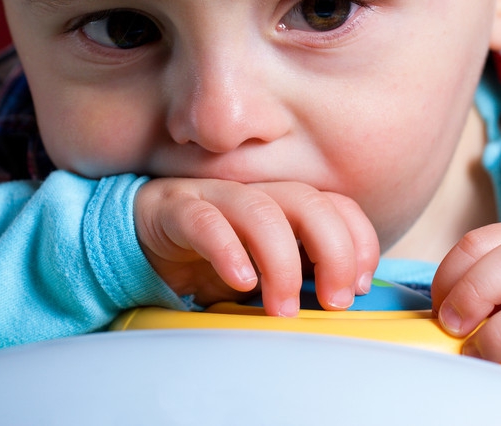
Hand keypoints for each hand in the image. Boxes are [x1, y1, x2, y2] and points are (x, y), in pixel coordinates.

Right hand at [133, 178, 379, 316]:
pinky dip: (227, 250)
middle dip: (333, 251)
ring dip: (281, 262)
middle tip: (333, 301)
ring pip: (261, 211)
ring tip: (281, 308)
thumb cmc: (210, 260)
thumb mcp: (264, 273)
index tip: (360, 286)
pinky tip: (240, 282)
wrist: (140, 245)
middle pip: (309, 202)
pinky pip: (205, 222)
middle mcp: (257, 193)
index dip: (359, 241)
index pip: (337, 205)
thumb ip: (301, 278)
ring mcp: (216, 196)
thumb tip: (344, 308)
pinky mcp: (176, 209)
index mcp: (285, 204)